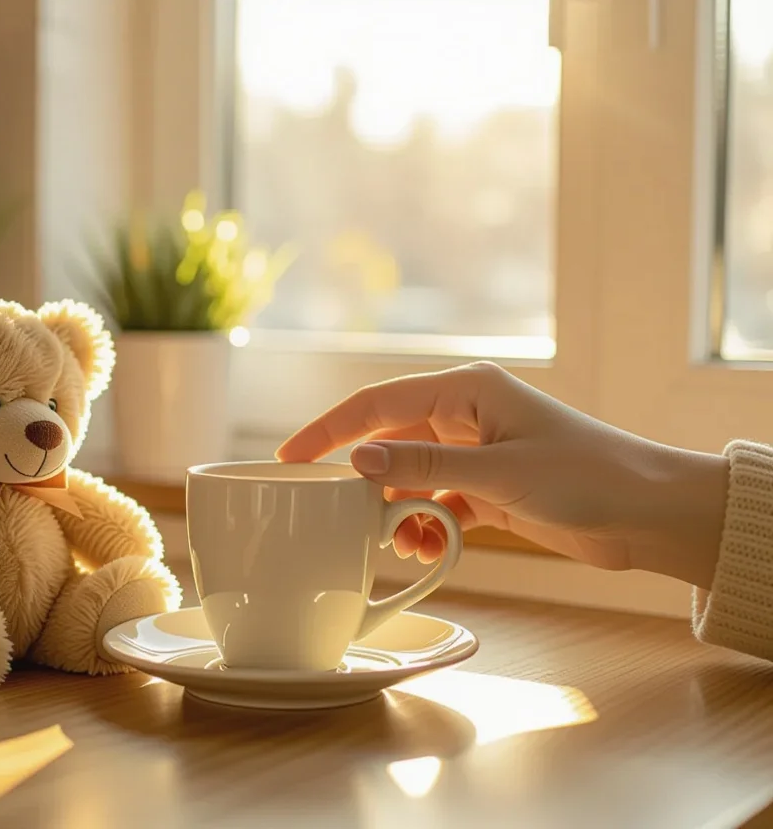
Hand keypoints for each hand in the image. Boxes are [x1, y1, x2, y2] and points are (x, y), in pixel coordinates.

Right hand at [275, 362, 729, 588]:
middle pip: (388, 440)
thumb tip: (357, 459)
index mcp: (467, 391)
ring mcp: (475, 453)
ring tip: (393, 540)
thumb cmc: (587, 477)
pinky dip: (422, 525)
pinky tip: (422, 547)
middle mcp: (465, 416)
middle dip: (361, 479)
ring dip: (394, 509)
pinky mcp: (487, 489)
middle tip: (329, 513)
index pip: (377, 402)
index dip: (329, 428)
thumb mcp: (499, 472)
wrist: (650, 514)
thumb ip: (424, 464)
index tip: (289, 457)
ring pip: (408, 477)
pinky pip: (434, 503)